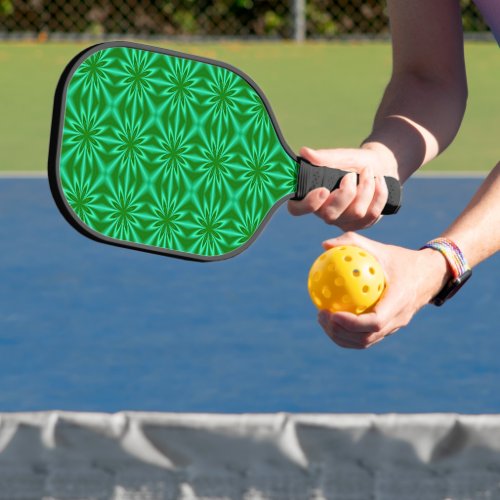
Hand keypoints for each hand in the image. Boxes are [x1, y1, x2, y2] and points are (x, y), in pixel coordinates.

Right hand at [288, 145, 397, 230]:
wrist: (379, 167)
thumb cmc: (354, 162)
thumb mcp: (341, 156)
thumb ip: (324, 157)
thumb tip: (305, 152)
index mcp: (311, 196)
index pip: (297, 209)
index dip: (308, 204)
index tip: (323, 190)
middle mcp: (324, 212)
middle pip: (330, 215)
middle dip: (346, 193)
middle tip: (351, 175)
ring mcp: (343, 221)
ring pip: (356, 213)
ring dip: (366, 188)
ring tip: (368, 172)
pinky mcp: (361, 224)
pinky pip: (372, 214)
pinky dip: (379, 193)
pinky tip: (379, 181)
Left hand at [316, 232, 450, 348]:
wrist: (429, 275)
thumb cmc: (401, 259)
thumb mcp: (380, 248)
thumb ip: (353, 243)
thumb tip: (325, 245)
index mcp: (399, 301)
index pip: (375, 322)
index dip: (352, 323)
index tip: (332, 313)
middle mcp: (398, 319)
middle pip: (366, 338)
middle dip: (340, 332)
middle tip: (321, 315)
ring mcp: (394, 327)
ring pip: (365, 342)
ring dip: (341, 336)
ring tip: (323, 319)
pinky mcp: (389, 329)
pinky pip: (366, 337)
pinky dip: (347, 334)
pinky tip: (332, 318)